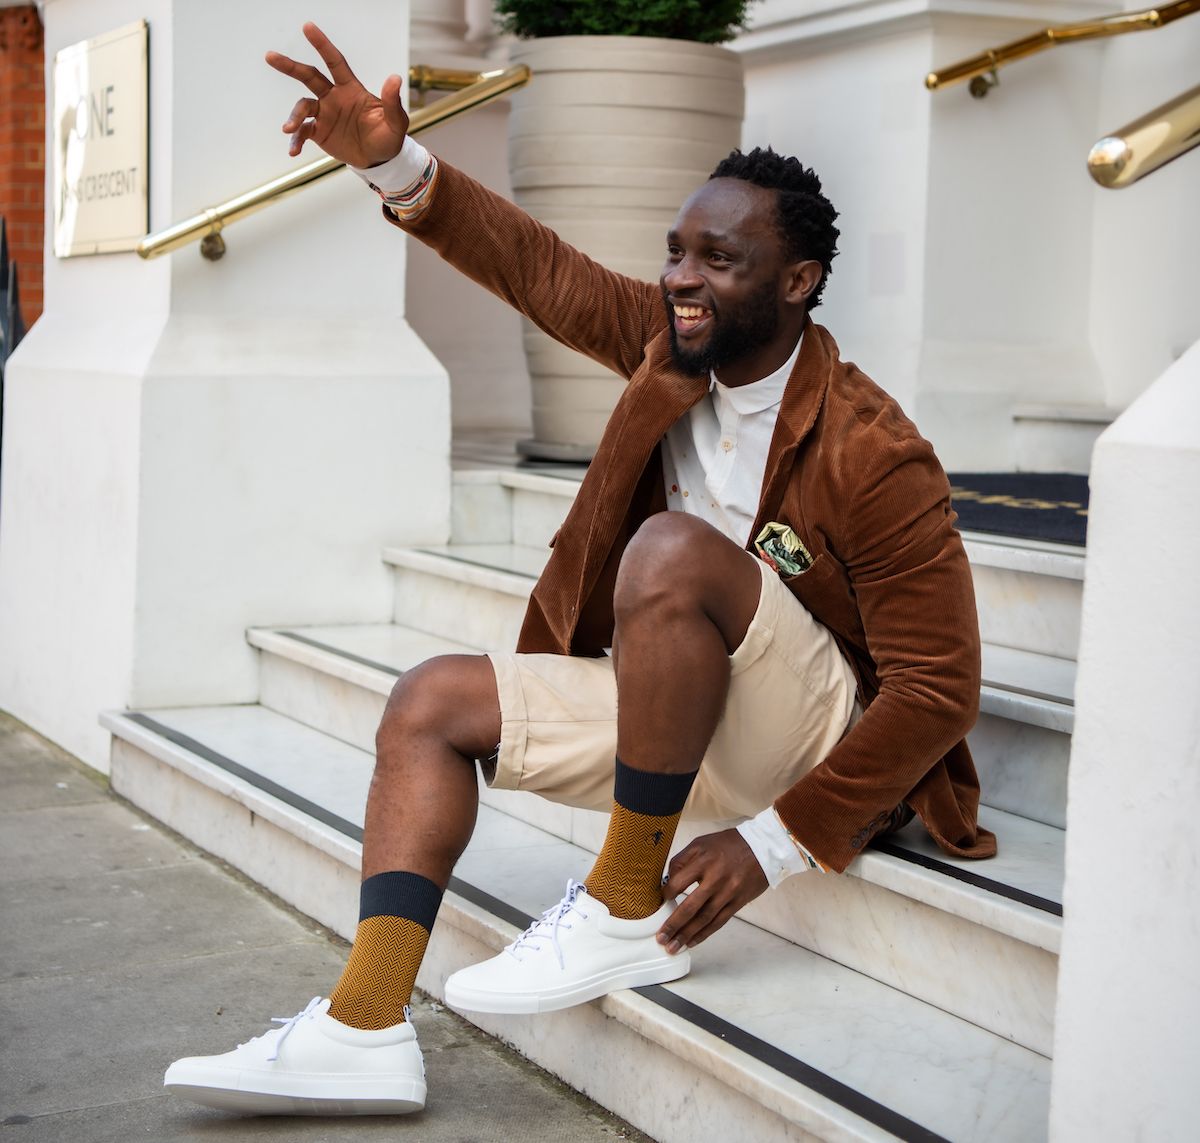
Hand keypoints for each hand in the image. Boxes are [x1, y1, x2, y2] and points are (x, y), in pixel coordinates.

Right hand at [265, 22, 408, 166]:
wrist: (379, 161)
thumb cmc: (388, 137)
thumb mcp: (396, 122)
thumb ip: (392, 102)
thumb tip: (395, 78)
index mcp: (350, 89)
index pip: (334, 62)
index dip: (322, 45)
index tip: (307, 27)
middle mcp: (333, 97)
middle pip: (309, 76)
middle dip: (290, 66)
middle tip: (270, 56)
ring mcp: (324, 114)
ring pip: (302, 107)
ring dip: (294, 116)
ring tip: (288, 129)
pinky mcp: (319, 132)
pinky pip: (302, 133)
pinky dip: (296, 141)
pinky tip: (293, 151)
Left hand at [658, 828, 767, 953]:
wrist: (763, 847)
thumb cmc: (728, 844)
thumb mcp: (701, 843)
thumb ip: (682, 860)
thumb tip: (667, 881)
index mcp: (703, 860)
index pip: (678, 882)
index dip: (666, 894)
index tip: (659, 902)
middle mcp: (716, 878)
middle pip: (690, 906)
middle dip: (673, 925)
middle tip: (661, 938)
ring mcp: (728, 892)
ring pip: (704, 919)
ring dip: (687, 935)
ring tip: (673, 947)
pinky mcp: (738, 902)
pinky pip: (719, 922)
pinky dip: (704, 934)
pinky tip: (692, 942)